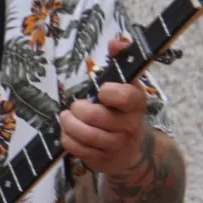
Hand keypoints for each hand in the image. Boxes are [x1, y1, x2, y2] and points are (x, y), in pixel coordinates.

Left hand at [59, 36, 153, 177]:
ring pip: (85, 135)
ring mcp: (117, 146)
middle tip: (73, 107)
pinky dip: (67, 140)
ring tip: (65, 118)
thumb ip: (121, 60)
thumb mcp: (128, 84)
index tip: (100, 91)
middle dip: (78, 110)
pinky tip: (68, 133)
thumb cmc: (125, 110)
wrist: (136, 150)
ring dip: (68, 124)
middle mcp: (130, 126)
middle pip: (96, 118)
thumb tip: (114, 41)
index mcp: (136, 103)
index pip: (124, 96)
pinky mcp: (103, 160)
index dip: (108, 92)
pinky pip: (79, 150)